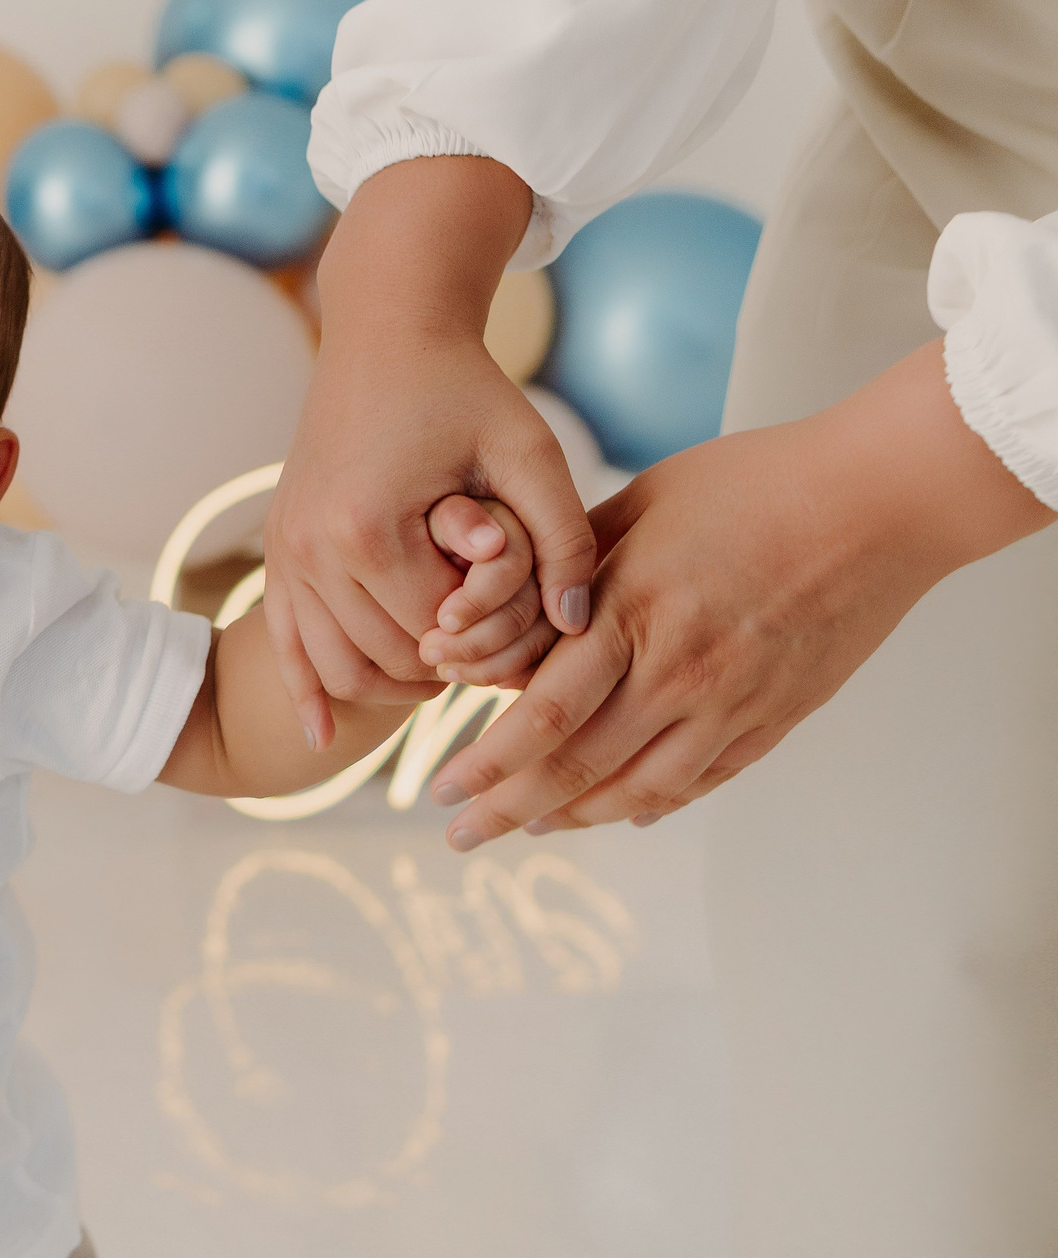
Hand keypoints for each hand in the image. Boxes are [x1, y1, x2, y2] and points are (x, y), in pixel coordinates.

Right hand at [263, 159, 597, 749]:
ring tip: (445, 667)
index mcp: (370, 531)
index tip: (526, 619)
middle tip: (494, 646)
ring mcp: (286, 550)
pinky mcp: (279, 545)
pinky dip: (305, 690)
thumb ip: (563, 540)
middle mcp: (313, 549)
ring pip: (337, 664)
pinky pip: (282, 639)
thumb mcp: (531, 453)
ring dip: (391, 682)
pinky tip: (319, 737)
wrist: (385, 330)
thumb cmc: (465, 386)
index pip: (438, 636)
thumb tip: (573, 625)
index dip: (492, 642)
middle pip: (387, 659)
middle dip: (445, 666)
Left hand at [431, 340, 1054, 850]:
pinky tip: (615, 814)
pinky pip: (700, 781)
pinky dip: (649, 804)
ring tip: (527, 828)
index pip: (539, 717)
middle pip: (575, 769)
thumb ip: (577, 561)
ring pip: (636, 791)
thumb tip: (517, 601)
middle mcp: (678, 674)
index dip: (484, 764)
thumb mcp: (640, 504)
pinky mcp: (775, 717)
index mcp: (631, 614)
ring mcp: (731, 704)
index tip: (440, 788)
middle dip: (506, 810)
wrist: (877, 502)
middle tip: (457, 835)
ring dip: (572, 818)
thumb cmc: (750, 481)